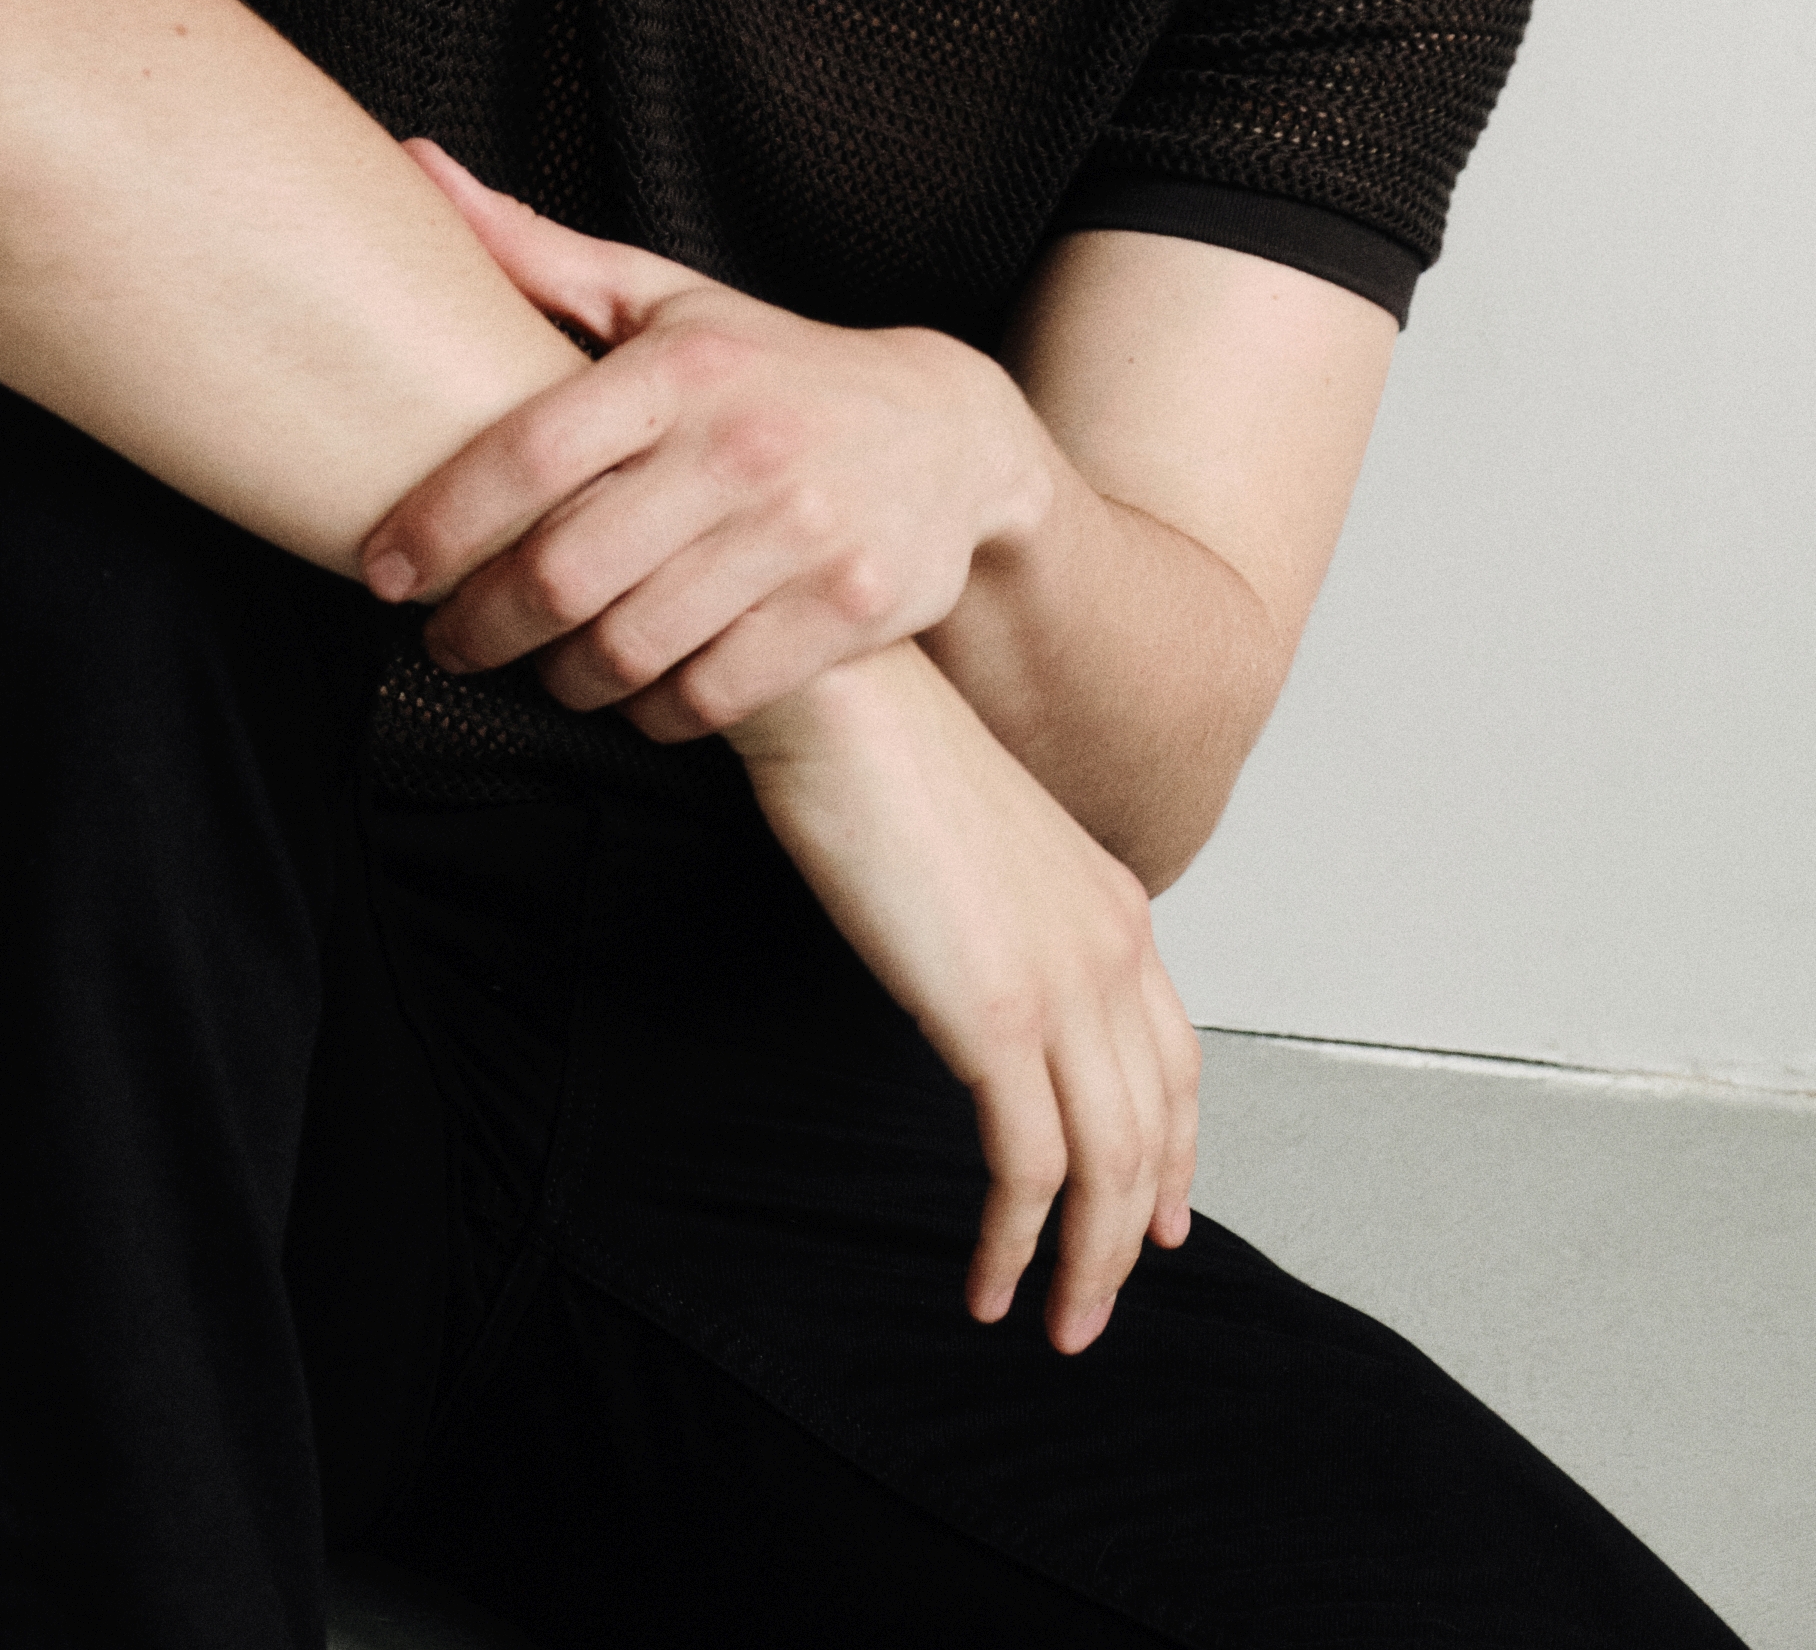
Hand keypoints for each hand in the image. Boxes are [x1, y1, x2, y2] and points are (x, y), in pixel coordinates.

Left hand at [361, 144, 1050, 738]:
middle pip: (565, 573)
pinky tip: (631, 694)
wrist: (952, 435)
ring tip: (538, 667)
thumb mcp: (667, 300)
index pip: (526, 457)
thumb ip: (538, 255)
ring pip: (630, 649)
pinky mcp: (849, 610)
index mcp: (682, 366)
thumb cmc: (772, 366)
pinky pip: (711, 696)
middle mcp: (743, 447)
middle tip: (445, 639)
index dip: (436, 526)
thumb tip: (416, 165)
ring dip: (560, 678)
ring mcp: (803, 533)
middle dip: (479, 625)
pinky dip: (651, 712)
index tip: (382, 571)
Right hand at [730, 641, 1200, 1347]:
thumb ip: (998, 911)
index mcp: (1110, 900)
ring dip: (1084, 1265)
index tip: (1155, 1217)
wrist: (844, 694)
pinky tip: (988, 1281)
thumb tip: (972, 971)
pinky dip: (1016, 1242)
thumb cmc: (877, 750)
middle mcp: (1112, 944)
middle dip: (1131, 1231)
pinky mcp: (997, 1016)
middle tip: (1096, 1304)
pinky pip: (1029, 1167)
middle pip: (1154, 1126)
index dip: (1173, 1148)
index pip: (1174, 1055)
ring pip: (1107, 1165)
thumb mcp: (971, 842)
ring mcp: (1063, 982)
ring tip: (1052, 1325)